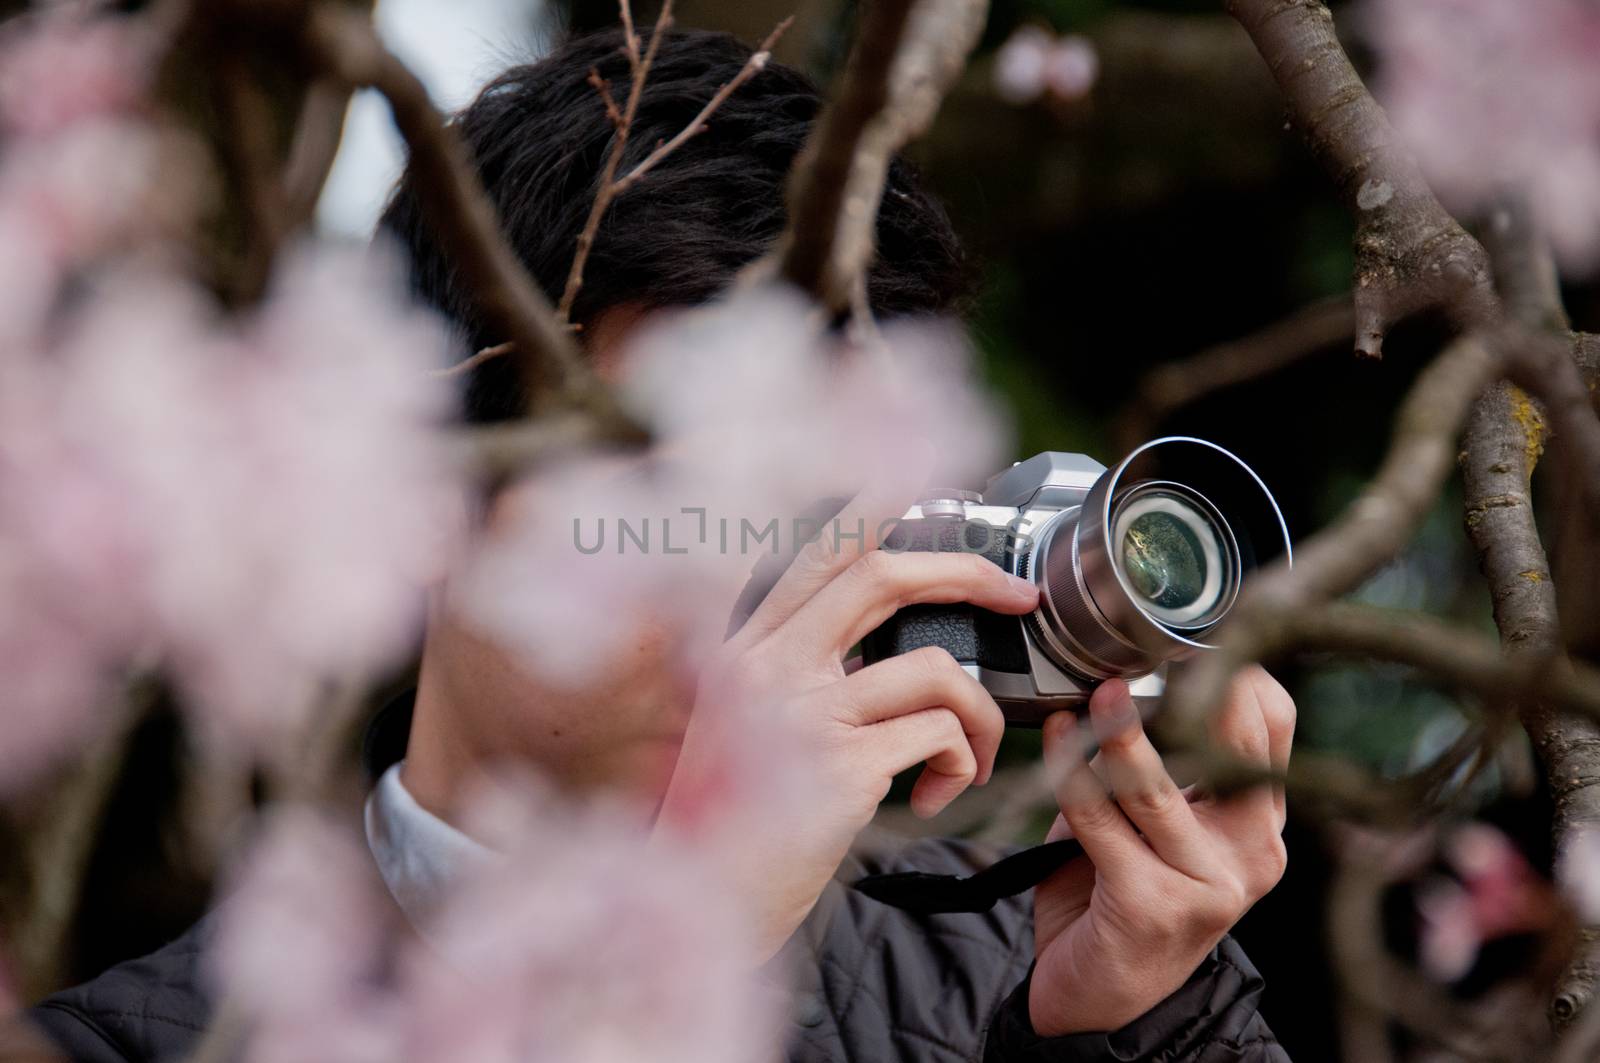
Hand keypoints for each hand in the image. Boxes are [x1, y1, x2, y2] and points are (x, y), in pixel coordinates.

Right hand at [655, 482, 1040, 957]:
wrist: (698, 906)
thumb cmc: (731, 824)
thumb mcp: (742, 727)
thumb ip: (794, 673)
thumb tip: (886, 647)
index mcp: (745, 647)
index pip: (817, 549)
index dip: (878, 506)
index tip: (932, 488)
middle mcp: (767, 664)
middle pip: (881, 575)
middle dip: (968, 573)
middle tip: (1017, 596)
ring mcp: (801, 711)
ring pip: (937, 670)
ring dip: (982, 716)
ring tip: (968, 762)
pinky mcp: (838, 766)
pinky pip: (939, 735)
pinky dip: (958, 764)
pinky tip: (933, 798)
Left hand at [1027, 667, 1293, 1035]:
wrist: (1096, 997)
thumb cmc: (1119, 894)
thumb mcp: (1156, 821)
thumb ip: (1158, 762)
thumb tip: (1121, 678)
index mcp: (1261, 823)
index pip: (1274, 725)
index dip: (1236, 672)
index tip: (1186, 637)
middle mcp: (1252, 853)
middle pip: (1233, 747)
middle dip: (1189, 691)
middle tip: (1143, 654)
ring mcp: (1208, 884)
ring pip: (1153, 786)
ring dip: (1112, 734)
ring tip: (1088, 699)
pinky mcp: (1152, 907)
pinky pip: (1100, 822)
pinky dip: (1070, 779)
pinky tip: (1054, 748)